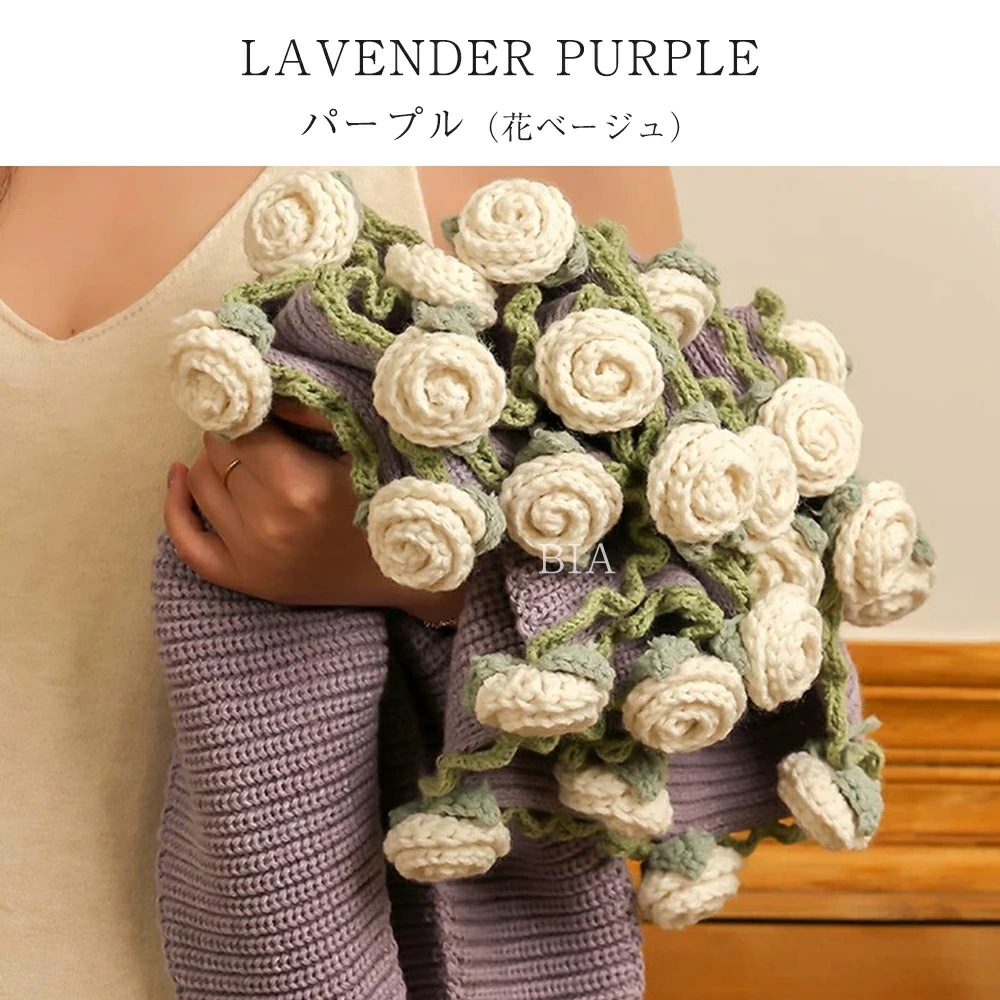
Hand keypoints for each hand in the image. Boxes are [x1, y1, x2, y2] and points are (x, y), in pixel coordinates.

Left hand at [163, 397, 466, 622]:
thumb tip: (264, 388)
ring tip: (240, 451)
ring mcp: (252, 557)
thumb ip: (314, 411)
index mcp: (299, 486)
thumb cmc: (389, 502)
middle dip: (234, 433)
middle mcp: (268, 523)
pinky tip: (179, 476)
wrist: (404, 574)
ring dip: (211, 458)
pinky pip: (186, 542)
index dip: (249, 409)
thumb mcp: (365, 447)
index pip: (242, 428)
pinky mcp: (245, 581)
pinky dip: (175, 505)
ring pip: (199, 483)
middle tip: (259, 428)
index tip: (260, 403)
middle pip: (218, 452)